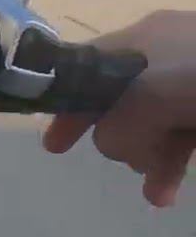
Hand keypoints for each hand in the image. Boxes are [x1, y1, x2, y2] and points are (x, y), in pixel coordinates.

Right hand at [44, 10, 195, 206]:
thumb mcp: (147, 96)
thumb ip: (116, 125)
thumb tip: (114, 147)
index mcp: (140, 41)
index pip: (84, 69)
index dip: (66, 105)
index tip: (55, 146)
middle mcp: (165, 57)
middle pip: (122, 104)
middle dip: (121, 141)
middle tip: (127, 168)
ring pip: (160, 126)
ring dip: (154, 162)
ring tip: (160, 195)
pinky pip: (189, 135)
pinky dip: (178, 160)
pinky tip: (173, 185)